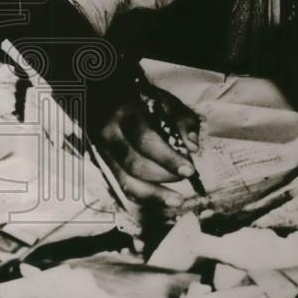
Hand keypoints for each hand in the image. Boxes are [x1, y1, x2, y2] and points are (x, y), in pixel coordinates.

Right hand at [94, 86, 200, 206]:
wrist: (108, 96)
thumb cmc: (144, 100)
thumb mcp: (166, 101)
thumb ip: (183, 121)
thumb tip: (193, 147)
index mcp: (126, 113)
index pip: (146, 140)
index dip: (168, 158)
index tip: (190, 170)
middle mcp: (110, 134)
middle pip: (134, 164)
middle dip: (164, 175)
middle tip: (187, 175)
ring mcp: (104, 151)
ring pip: (125, 181)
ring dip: (153, 195)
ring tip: (177, 200)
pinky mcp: (105, 164)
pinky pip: (123, 186)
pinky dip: (144, 196)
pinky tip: (162, 199)